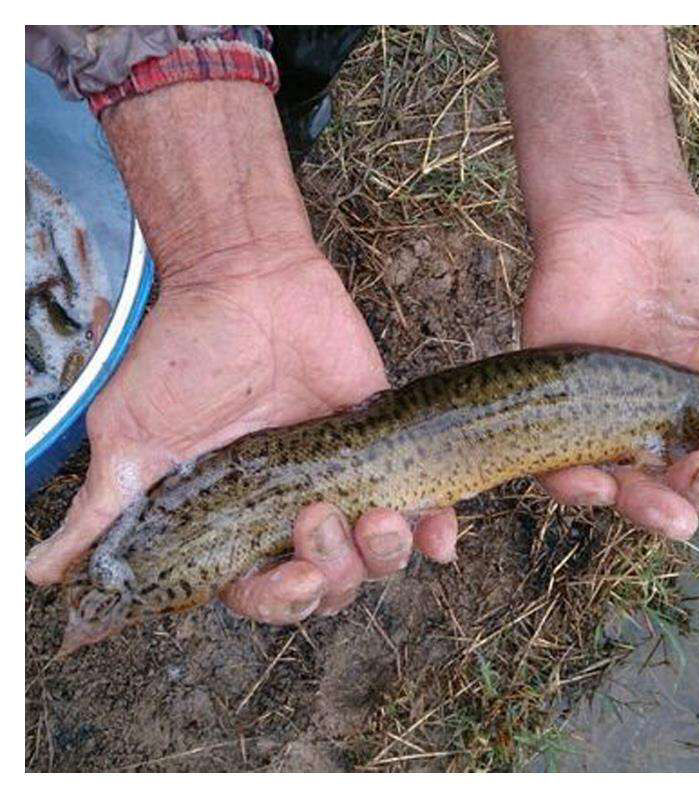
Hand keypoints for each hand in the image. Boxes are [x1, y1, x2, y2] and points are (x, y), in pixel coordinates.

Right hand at [25, 247, 457, 621]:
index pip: (266, 594)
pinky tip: (441, 533)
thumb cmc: (182, 356)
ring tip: (379, 516)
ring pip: (380, 556)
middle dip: (336, 571)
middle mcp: (292, 512)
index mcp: (237, 524)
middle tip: (320, 515)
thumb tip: (46, 575)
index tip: (296, 576)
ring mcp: (344, 480)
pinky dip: (437, 531)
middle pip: (332, 584)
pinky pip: (425, 507)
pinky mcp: (383, 446)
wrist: (244, 281)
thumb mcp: (131, 438)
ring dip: (385, 553)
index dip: (284, 601)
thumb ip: (105, 510)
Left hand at [523, 204, 698, 538]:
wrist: (623, 219)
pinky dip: (574, 485)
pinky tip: (598, 486)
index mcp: (696, 410)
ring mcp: (598, 419)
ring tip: (666, 513)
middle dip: (693, 496)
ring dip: (644, 507)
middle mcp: (648, 423)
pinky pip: (553, 465)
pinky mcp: (551, 409)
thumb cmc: (696, 261)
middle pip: (669, 486)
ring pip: (617, 487)